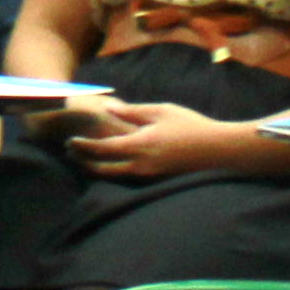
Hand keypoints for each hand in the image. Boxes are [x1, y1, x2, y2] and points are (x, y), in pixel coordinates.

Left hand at [65, 100, 256, 178]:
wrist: (219, 151)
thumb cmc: (190, 126)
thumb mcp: (160, 111)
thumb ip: (132, 111)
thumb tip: (108, 108)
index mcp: (139, 146)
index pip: (102, 149)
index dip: (84, 146)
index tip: (70, 142)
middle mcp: (141, 166)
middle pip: (105, 169)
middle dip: (86, 162)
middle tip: (71, 155)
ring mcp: (151, 177)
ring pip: (118, 176)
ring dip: (100, 169)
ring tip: (87, 161)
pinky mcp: (160, 181)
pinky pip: (132, 179)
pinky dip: (118, 173)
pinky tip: (114, 166)